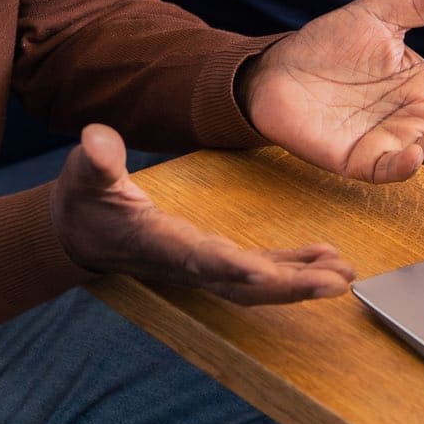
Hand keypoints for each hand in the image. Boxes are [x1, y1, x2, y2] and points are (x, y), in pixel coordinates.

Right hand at [50, 122, 354, 303]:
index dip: (231, 269)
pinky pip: (259, 272)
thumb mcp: (84, 174)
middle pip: (243, 285)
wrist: (80, 234)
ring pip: (258, 285)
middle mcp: (187, 263)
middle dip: (289, 285)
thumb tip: (98, 138)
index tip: (265, 274)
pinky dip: (292, 268)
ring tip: (344, 274)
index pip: (199, 259)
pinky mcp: (212, 260)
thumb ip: (96, 159)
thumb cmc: (84, 201)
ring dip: (301, 282)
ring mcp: (202, 266)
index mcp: (159, 242)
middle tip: (336, 281)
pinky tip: (325, 259)